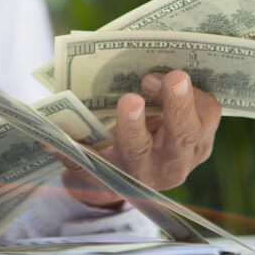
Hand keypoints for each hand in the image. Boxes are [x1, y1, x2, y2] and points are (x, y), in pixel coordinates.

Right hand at [60, 70, 221, 208]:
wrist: (130, 178)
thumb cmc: (101, 161)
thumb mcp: (82, 162)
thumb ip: (68, 151)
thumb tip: (44, 137)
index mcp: (135, 172)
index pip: (136, 150)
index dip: (133, 125)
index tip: (129, 99)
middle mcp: (169, 167)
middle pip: (181, 138)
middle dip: (177, 105)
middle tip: (172, 76)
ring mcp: (193, 153)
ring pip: (202, 123)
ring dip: (188, 95)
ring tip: (167, 75)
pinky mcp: (206, 136)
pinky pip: (211, 111)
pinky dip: (197, 90)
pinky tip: (174, 77)